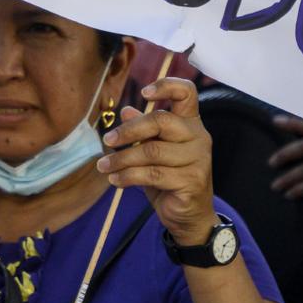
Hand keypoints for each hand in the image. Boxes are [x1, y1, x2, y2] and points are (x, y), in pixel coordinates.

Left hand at [97, 78, 214, 246]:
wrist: (188, 216)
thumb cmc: (169, 176)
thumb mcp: (153, 150)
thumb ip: (143, 131)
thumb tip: (125, 111)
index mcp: (190, 123)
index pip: (187, 93)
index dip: (166, 86)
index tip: (143, 93)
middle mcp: (198, 137)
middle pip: (161, 121)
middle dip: (128, 131)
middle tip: (107, 140)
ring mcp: (198, 160)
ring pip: (151, 151)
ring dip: (121, 159)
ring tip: (103, 166)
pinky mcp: (192, 181)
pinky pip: (153, 174)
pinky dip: (128, 176)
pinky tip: (114, 180)